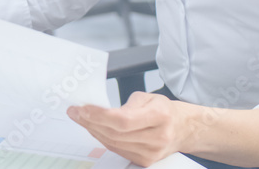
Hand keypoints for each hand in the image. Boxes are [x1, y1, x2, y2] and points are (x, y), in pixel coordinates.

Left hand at [68, 92, 184, 166]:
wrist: (182, 129)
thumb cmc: (164, 111)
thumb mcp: (148, 97)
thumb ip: (125, 104)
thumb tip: (99, 110)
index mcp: (160, 116)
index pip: (123, 120)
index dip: (99, 115)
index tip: (83, 108)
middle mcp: (157, 137)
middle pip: (115, 133)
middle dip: (90, 122)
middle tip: (75, 112)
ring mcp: (151, 152)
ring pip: (113, 143)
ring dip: (93, 130)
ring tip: (81, 118)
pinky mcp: (145, 161)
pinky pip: (117, 150)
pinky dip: (102, 139)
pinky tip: (95, 129)